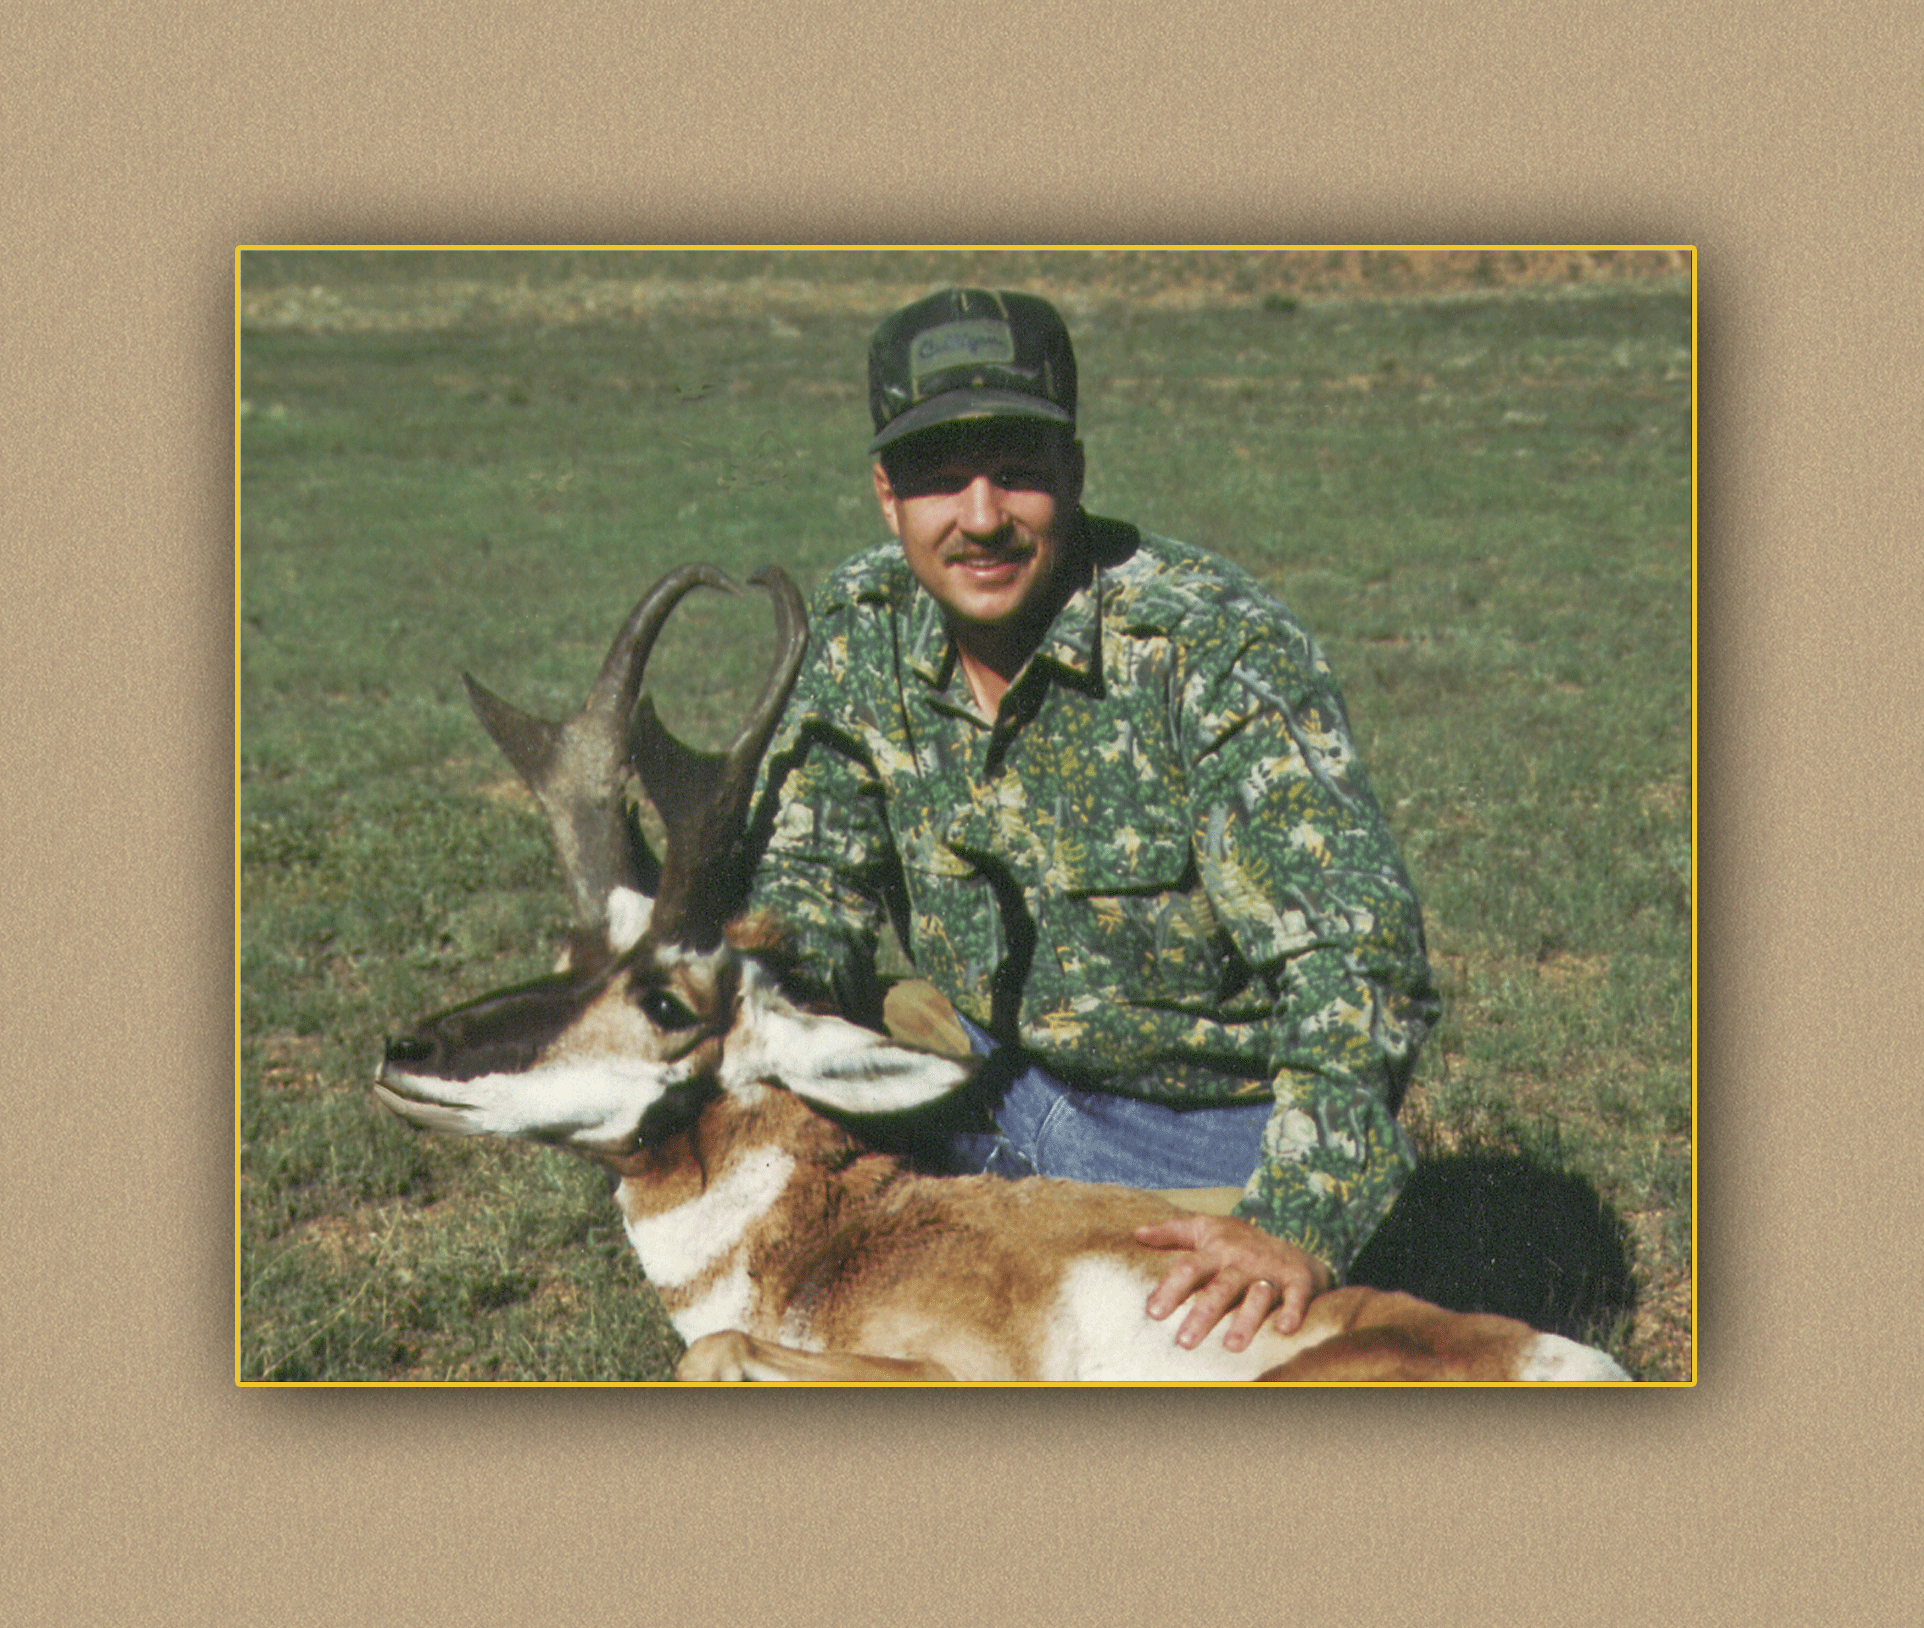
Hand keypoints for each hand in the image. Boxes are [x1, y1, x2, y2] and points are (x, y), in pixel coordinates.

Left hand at [1134, 1213, 1332, 1352]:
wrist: (1294, 1244)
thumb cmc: (1240, 1242)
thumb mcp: (1207, 1228)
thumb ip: (1172, 1232)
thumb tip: (1137, 1234)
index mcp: (1217, 1250)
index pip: (1190, 1268)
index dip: (1171, 1289)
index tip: (1153, 1313)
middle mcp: (1242, 1261)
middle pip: (1221, 1288)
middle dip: (1203, 1315)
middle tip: (1184, 1342)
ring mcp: (1271, 1271)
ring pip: (1257, 1296)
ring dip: (1246, 1321)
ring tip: (1231, 1347)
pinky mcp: (1298, 1281)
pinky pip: (1297, 1297)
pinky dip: (1293, 1311)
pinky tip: (1283, 1330)